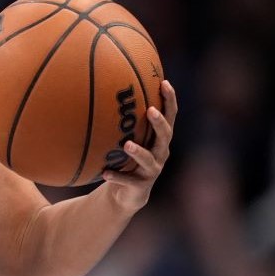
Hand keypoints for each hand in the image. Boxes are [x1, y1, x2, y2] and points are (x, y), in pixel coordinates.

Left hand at [103, 80, 177, 210]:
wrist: (126, 193)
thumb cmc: (125, 158)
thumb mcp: (126, 137)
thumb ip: (122, 119)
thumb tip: (104, 86)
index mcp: (159, 138)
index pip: (170, 116)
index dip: (169, 100)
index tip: (164, 82)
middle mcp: (160, 153)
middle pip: (165, 136)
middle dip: (159, 123)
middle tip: (150, 111)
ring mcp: (151, 171)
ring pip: (148, 160)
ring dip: (138, 152)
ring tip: (127, 145)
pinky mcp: (140, 186)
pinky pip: (128, 180)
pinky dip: (117, 176)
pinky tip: (105, 172)